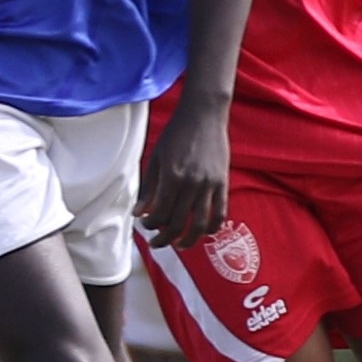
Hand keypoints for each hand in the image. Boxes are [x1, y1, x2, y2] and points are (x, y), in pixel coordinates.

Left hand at [136, 98, 229, 250]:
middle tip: (156, 242)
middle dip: (164, 238)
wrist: (203, 115)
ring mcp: (210, 185)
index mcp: (171, 177)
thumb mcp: (155, 159)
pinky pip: (219, 213)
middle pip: (177, 223)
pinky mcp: (223, 183)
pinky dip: (211, 228)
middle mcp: (191, 184)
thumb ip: (149, 188)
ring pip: (199, 224)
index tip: (144, 224)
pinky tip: (203, 233)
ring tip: (179, 245)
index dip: (149, 224)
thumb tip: (139, 213)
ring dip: (188, 240)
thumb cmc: (175, 134)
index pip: (159, 214)